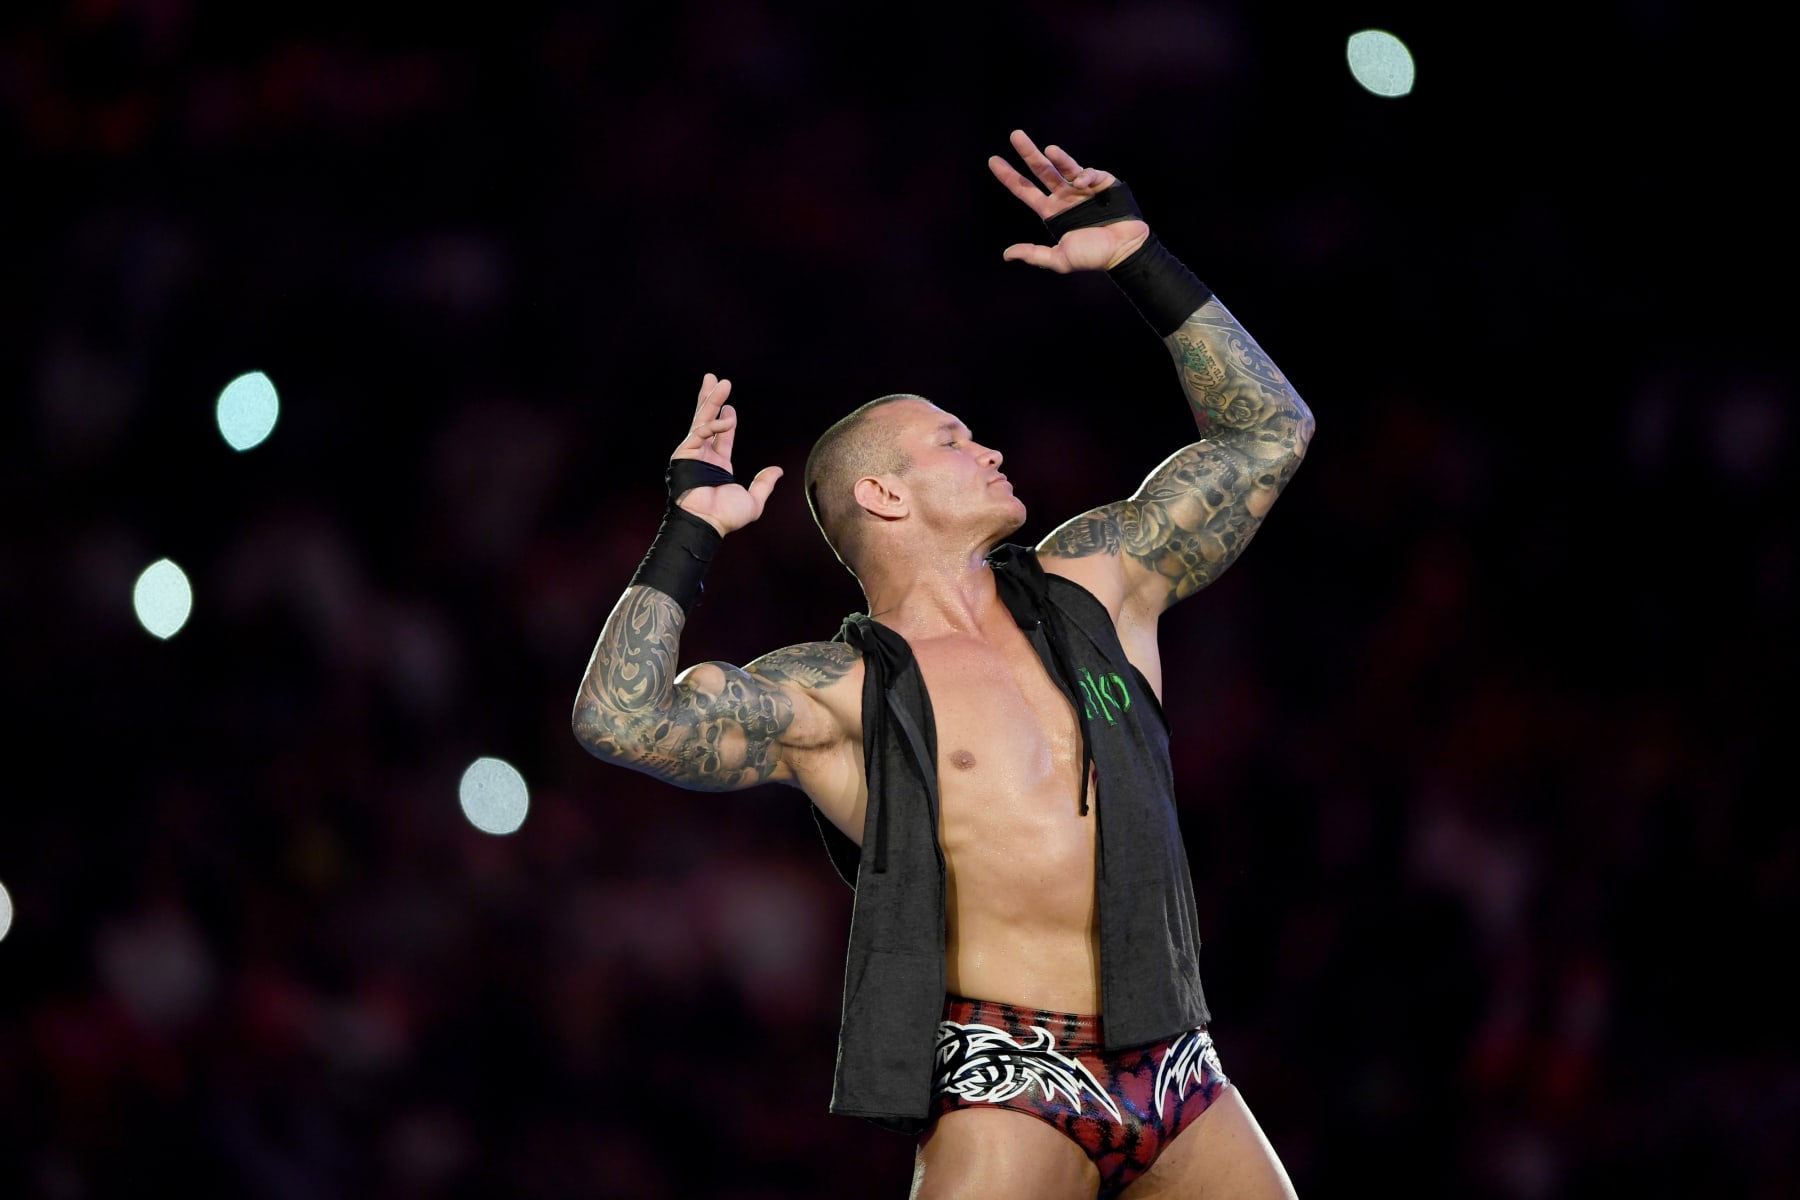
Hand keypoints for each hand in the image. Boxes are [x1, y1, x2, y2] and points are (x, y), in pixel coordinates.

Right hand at [670, 373, 782, 535]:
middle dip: (710, 399)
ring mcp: (692, 453)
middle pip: (706, 420)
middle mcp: (703, 457)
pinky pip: (700, 432)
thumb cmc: (726, 516)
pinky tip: (729, 418)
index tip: (730, 405)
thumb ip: (764, 484)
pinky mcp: (684, 453)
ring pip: (701, 419)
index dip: (726, 419)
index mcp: (718, 465)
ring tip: (717, 380)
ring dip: (709, 399)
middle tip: (715, 379)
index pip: (721, 436)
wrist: (708, 521)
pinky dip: (714, 424)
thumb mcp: (753, 500)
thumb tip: (778, 470)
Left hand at [988, 129, 1149, 273]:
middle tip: (1015, 135)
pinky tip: (1082, 183)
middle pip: (1041, 170)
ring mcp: (1082, 188)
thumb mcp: (1059, 259)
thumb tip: (1007, 254)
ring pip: (1065, 166)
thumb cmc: (1093, 256)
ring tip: (1050, 150)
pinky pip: (1089, 173)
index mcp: (1051, 211)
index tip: (993, 160)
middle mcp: (1064, 196)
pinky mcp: (1102, 182)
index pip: (1025, 190)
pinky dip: (1085, 175)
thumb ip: (1034, 254)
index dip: (1009, 176)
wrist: (1124, 251)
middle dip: (1028, 153)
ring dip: (1057, 157)